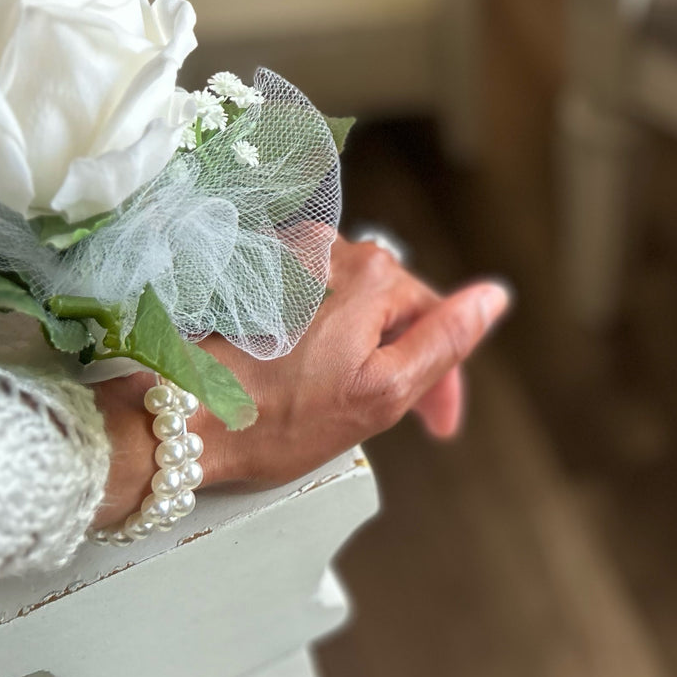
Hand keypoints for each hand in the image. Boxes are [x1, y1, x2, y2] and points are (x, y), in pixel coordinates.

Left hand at [93, 238, 509, 527]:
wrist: (182, 418)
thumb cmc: (276, 417)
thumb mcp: (381, 392)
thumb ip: (445, 340)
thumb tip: (494, 297)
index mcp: (373, 273)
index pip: (435, 316)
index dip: (445, 377)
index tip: (437, 426)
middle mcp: (332, 250)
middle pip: (392, 309)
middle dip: (397, 362)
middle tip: (385, 421)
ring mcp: (288, 258)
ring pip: (352, 308)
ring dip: (356, 352)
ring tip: (333, 404)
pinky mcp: (255, 274)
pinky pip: (311, 305)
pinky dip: (317, 341)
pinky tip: (299, 380)